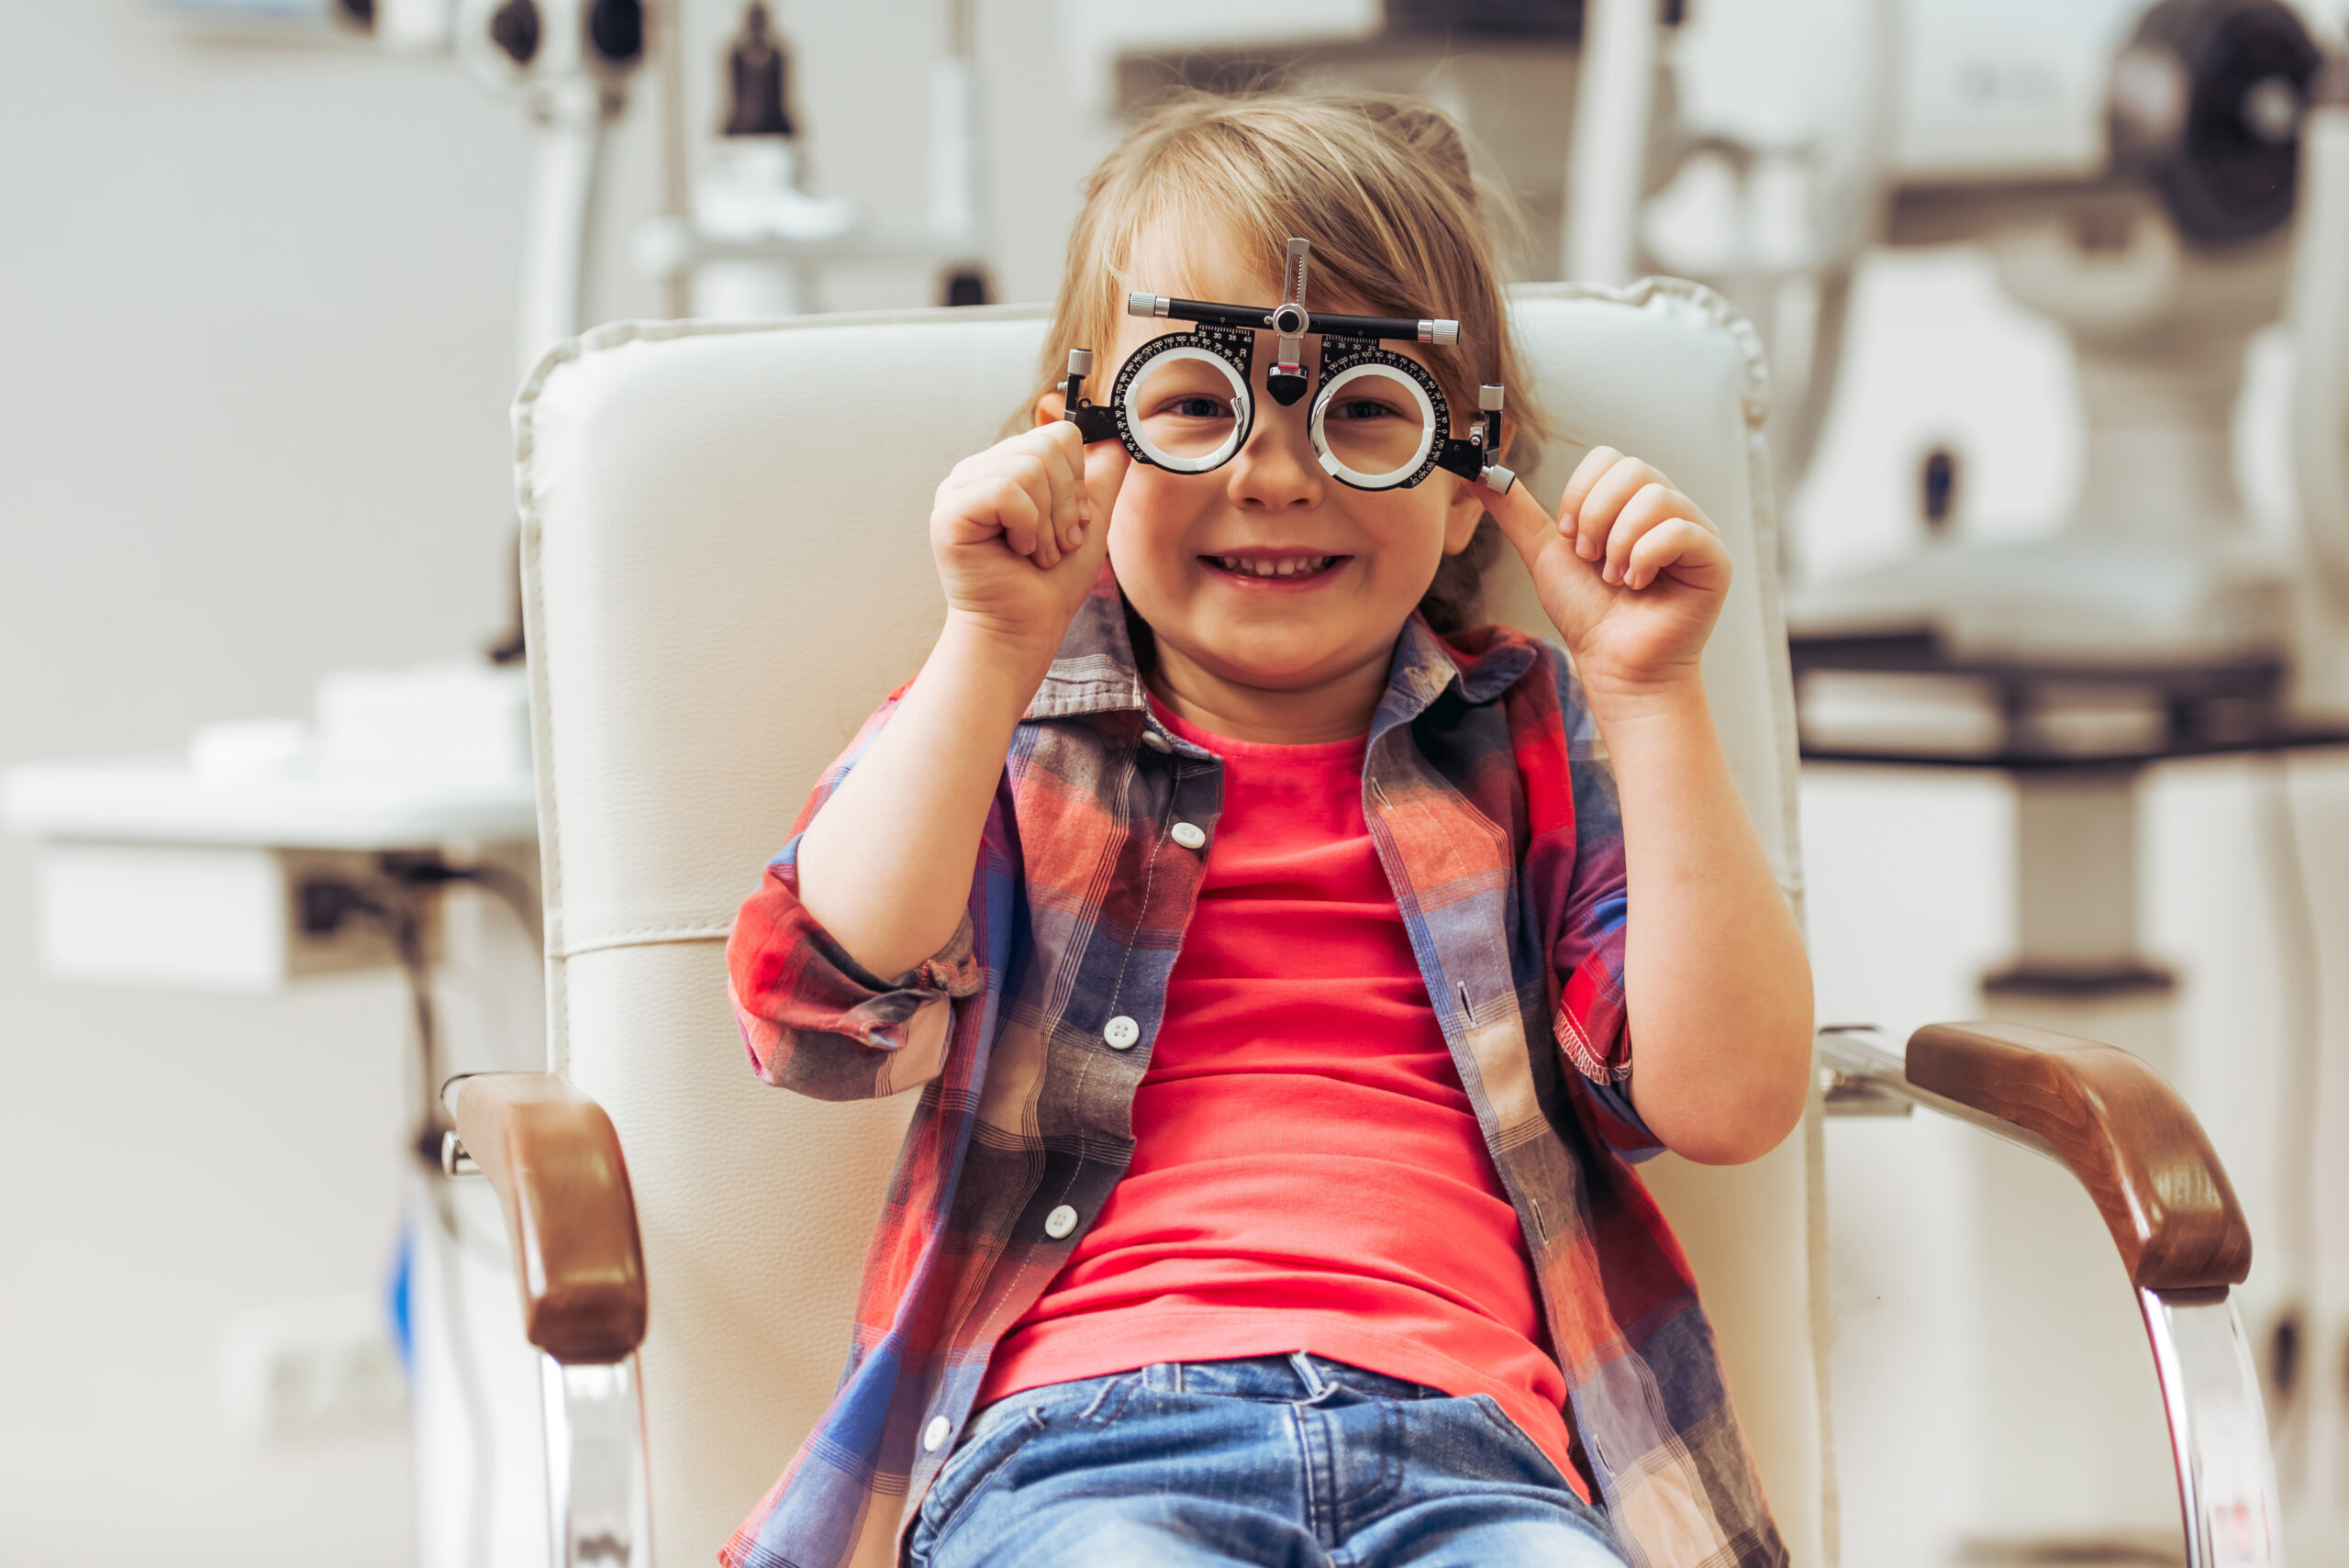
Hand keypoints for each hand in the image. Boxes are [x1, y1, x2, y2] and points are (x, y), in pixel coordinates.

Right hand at [931, 421, 1129, 659]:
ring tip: (1037, 553)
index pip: (1059, 435)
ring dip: (1045, 524)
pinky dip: (1026, 527)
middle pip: (1047, 447)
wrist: (1025, 628)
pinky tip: (1018, 550)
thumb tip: (1118, 436)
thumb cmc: (1049, 582)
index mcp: (1008, 466)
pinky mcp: (949, 511)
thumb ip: (1102, 477)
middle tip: (1055, 544)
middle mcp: (979, 470)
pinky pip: (1006, 490)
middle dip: (1065, 505)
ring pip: (1029, 469)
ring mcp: (959, 488)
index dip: (1077, 482)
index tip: (1072, 524)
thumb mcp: (1088, 520)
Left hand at [1476, 447, 1729, 707]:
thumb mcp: (1545, 553)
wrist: (1613, 665)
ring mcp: (1695, 531)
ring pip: (1656, 497)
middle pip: (1632, 469)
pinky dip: (1645, 557)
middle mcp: (1668, 508)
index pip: (1608, 458)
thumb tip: (1478, 473)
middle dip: (1596, 518)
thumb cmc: (1588, 614)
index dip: (1579, 493)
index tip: (1568, 535)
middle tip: (1591, 559)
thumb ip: (1516, 511)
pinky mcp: (1714, 558)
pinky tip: (1639, 585)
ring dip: (1619, 543)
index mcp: (1632, 501)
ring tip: (1615, 578)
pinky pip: (1680, 530)